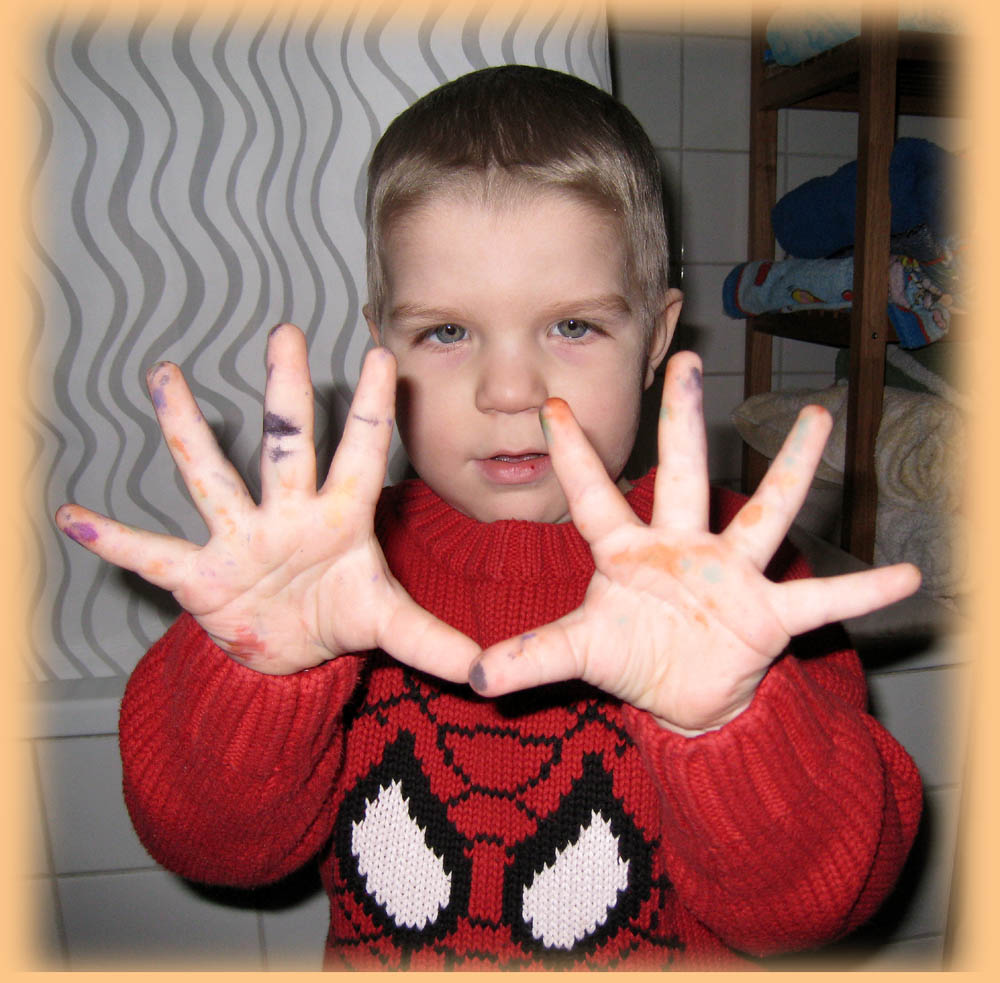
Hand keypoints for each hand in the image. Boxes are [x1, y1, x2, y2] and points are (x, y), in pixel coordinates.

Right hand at [55, 324, 479, 678]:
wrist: (289, 651)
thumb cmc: (339, 614)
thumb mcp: (388, 624)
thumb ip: (434, 640)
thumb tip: (487, 671)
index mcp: (340, 516)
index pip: (360, 452)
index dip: (372, 408)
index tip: (384, 354)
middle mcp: (288, 514)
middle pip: (287, 446)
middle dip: (287, 394)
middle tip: (285, 334)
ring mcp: (241, 539)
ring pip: (213, 476)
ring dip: (189, 430)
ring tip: (166, 377)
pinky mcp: (201, 575)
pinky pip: (153, 554)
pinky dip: (115, 540)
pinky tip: (75, 517)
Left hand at [468, 351, 920, 734]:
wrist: (685, 696)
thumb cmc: (631, 656)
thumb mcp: (580, 654)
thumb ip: (533, 657)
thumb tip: (472, 676)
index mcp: (626, 553)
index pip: (594, 495)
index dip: (572, 453)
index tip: (549, 403)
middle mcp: (680, 547)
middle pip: (684, 473)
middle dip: (684, 419)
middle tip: (689, 358)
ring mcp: (729, 575)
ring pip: (764, 513)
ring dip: (789, 470)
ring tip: (817, 419)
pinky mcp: (768, 614)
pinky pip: (822, 602)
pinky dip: (861, 592)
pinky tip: (906, 576)